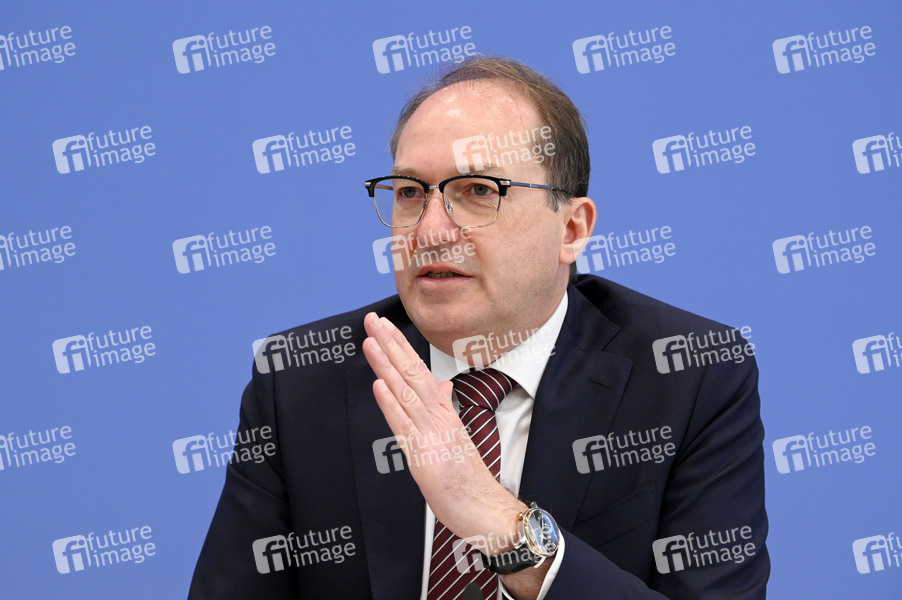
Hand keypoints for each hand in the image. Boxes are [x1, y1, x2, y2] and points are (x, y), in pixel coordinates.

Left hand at [362, 312, 525, 542]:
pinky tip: (379, 385)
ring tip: (371, 340)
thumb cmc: (467, 479)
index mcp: (443, 413)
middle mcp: (438, 417)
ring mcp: (431, 434)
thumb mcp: (454, 437)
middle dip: (390, 344)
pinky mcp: (425, 455)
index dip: (399, 347)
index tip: (383, 327)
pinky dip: (391, 403)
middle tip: (373, 318)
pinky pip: (405, 425)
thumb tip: (440, 386)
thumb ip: (444, 409)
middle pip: (412, 373)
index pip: (418, 372)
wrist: (485, 509)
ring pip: (406, 392)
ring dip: (387, 364)